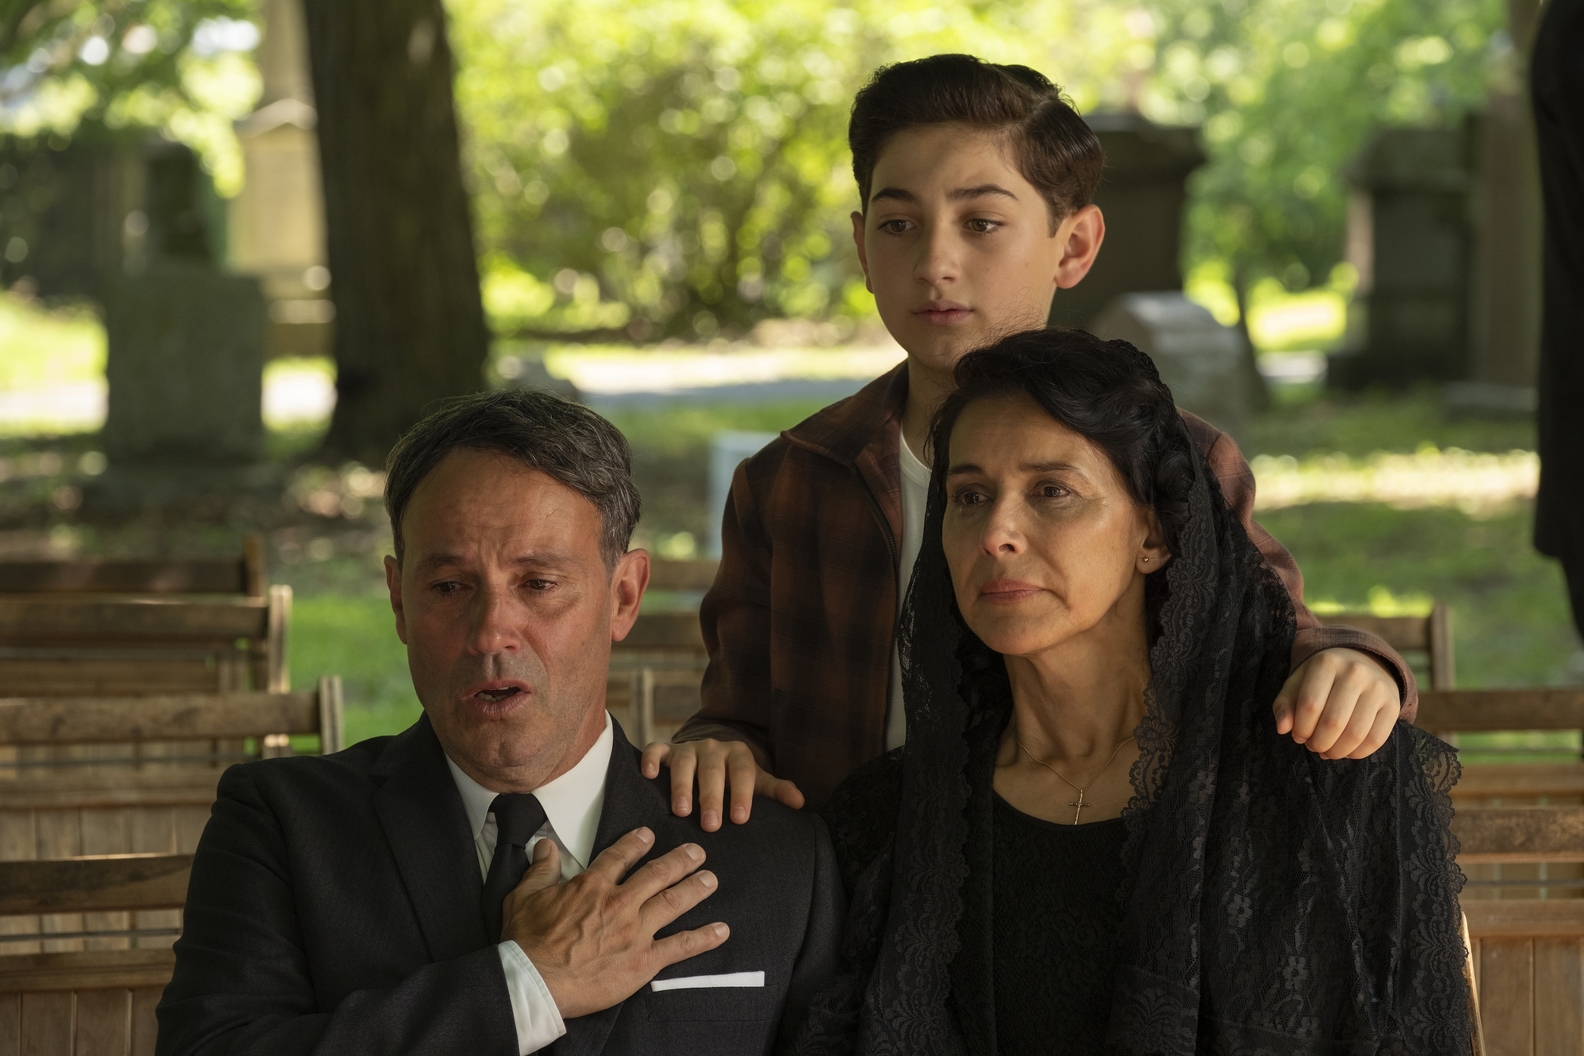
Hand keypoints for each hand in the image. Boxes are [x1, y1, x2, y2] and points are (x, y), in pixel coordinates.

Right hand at [502, 827, 728, 1018]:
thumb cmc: (527, 941)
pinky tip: (721, 930)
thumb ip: (540, 868)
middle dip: (680, 861)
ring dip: (695, 889)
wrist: (534, 980)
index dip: (636, 844)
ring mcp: (635, 931)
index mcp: (592, 886)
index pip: (620, 857)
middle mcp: (620, 902)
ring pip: (673, 902)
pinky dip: (703, 938)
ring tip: (710, 879)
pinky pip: (679, 946)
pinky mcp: (643, 960)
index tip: (648, 835)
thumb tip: (545, 844)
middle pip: (657, 874)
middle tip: (697, 852)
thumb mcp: (524, 895)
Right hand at [640, 739, 804, 831]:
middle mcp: (713, 748)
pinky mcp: (666, 750)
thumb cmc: (734, 778)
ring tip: (681, 812)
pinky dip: (651, 759)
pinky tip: (648, 775)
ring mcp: (688, 748)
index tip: (740, 819)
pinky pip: (656, 749)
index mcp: (739, 754)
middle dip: (711, 797)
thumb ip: (776, 791)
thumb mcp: (756, 782)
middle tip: (711, 825)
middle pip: (712, 770)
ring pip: (684, 762)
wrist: (709, 757)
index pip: (743, 772)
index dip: (742, 794)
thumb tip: (800, 803)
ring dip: (681, 786)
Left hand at [1273, 647, 1401, 759]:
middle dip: (1318, 743)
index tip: (1298, 735)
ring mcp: (1378, 688)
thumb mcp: (1298, 683)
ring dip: (1337, 751)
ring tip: (1327, 751)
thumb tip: (1283, 728)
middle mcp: (1356, 672)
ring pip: (1355, 734)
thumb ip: (1285, 704)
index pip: (1310, 704)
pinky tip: (1346, 751)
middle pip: (1333, 722)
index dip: (1301, 728)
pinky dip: (1357, 753)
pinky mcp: (1393, 705)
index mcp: (1327, 662)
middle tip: (1313, 746)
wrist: (1364, 663)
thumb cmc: (1322, 679)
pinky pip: (1376, 739)